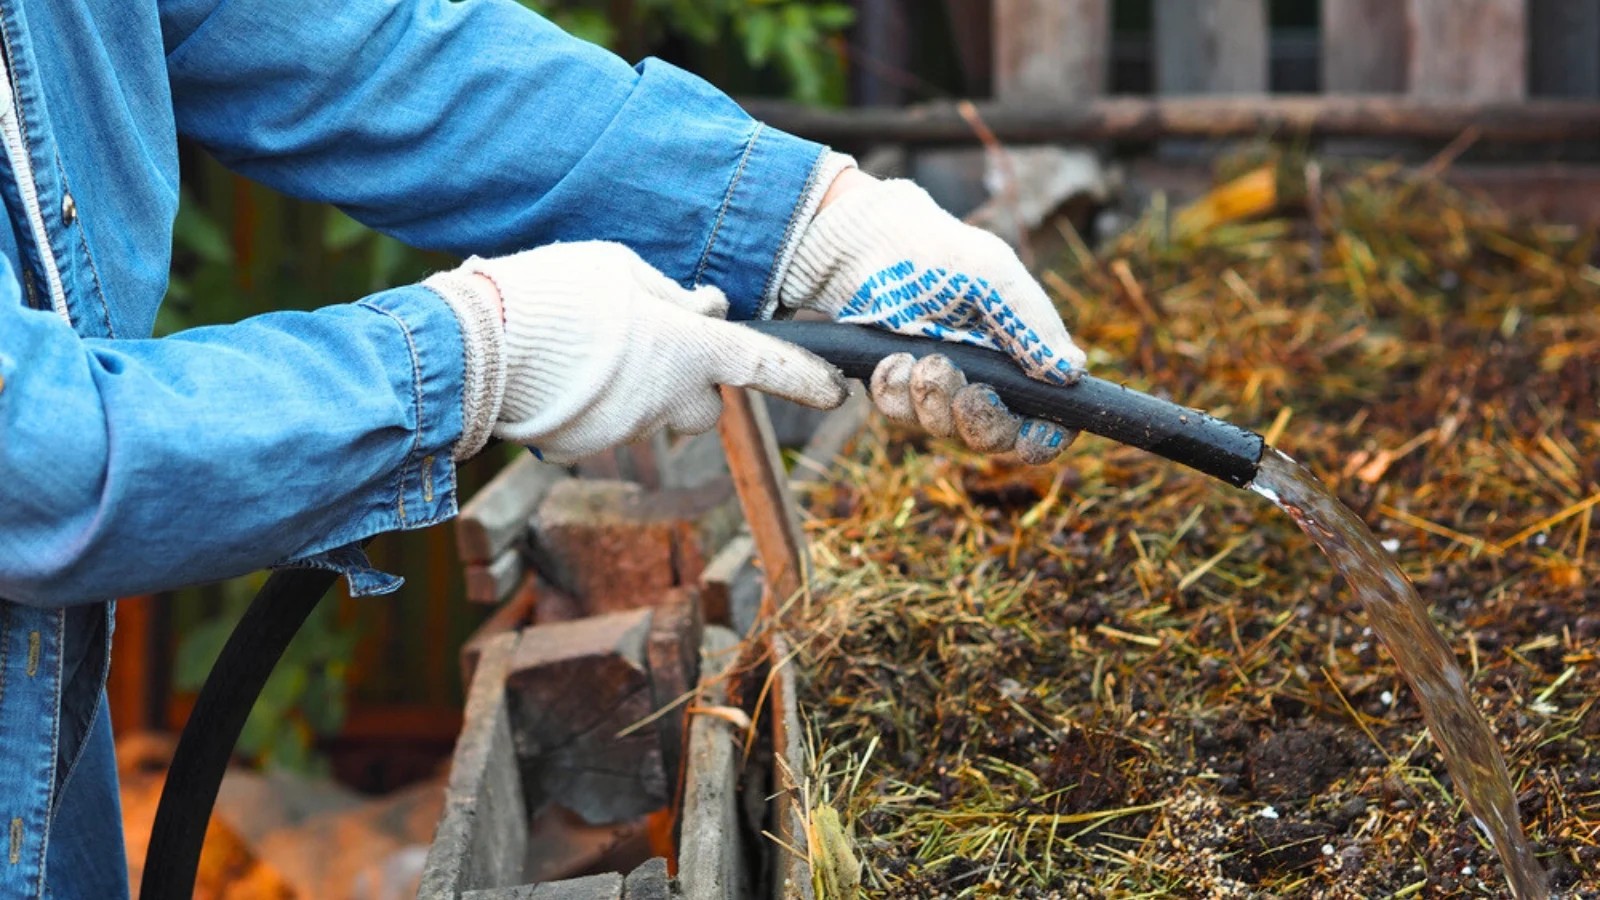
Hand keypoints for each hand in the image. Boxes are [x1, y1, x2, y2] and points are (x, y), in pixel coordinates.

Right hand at [428, 241, 846, 462]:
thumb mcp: (619, 268)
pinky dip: (596, 404)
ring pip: (653, 413)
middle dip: (692, 382)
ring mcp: (628, 429)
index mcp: (687, 347)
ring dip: (637, 387)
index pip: (763, 363)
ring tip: (585, 347)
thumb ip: (673, 294)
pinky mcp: (588, 448)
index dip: (804, 377)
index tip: (836, 390)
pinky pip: (607, 425)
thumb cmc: (550, 293)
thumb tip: (708, 308)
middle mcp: (667, 399)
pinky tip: (561, 373)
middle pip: (705, 404)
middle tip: (650, 343)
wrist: (472, 347)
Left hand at [780, 167, 1086, 463]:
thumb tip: (1073, 371)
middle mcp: (984, 379)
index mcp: (1021, 357)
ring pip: (943, 429)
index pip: (1046, 418)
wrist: (870, 244)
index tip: (1030, 434)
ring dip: (933, 398)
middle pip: (995, 438)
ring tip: (922, 359)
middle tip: (968, 393)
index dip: (1043, 437)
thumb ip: (1033, 325)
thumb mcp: (996, 278)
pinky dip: (896, 390)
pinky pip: (900, 413)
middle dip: (981, 421)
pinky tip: (892, 359)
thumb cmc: (941, 254)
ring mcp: (939, 386)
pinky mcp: (898, 386)